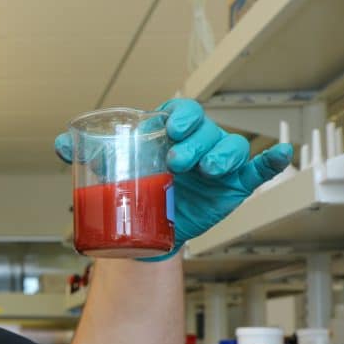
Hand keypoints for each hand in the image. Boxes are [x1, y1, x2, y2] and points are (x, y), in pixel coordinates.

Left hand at [54, 98, 292, 255]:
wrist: (147, 231)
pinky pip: (258, 169)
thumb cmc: (135, 191)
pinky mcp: (235, 184)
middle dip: (196, 141)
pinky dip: (271, 161)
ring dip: (223, 154)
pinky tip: (282, 154)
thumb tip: (61, 144)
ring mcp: (218, 164)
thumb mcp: (113, 173)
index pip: (180, 113)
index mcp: (170, 133)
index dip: (179, 116)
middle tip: (179, 159)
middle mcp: (197, 143)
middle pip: (205, 129)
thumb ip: (90, 156)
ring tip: (208, 170)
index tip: (170, 128)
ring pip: (231, 147)